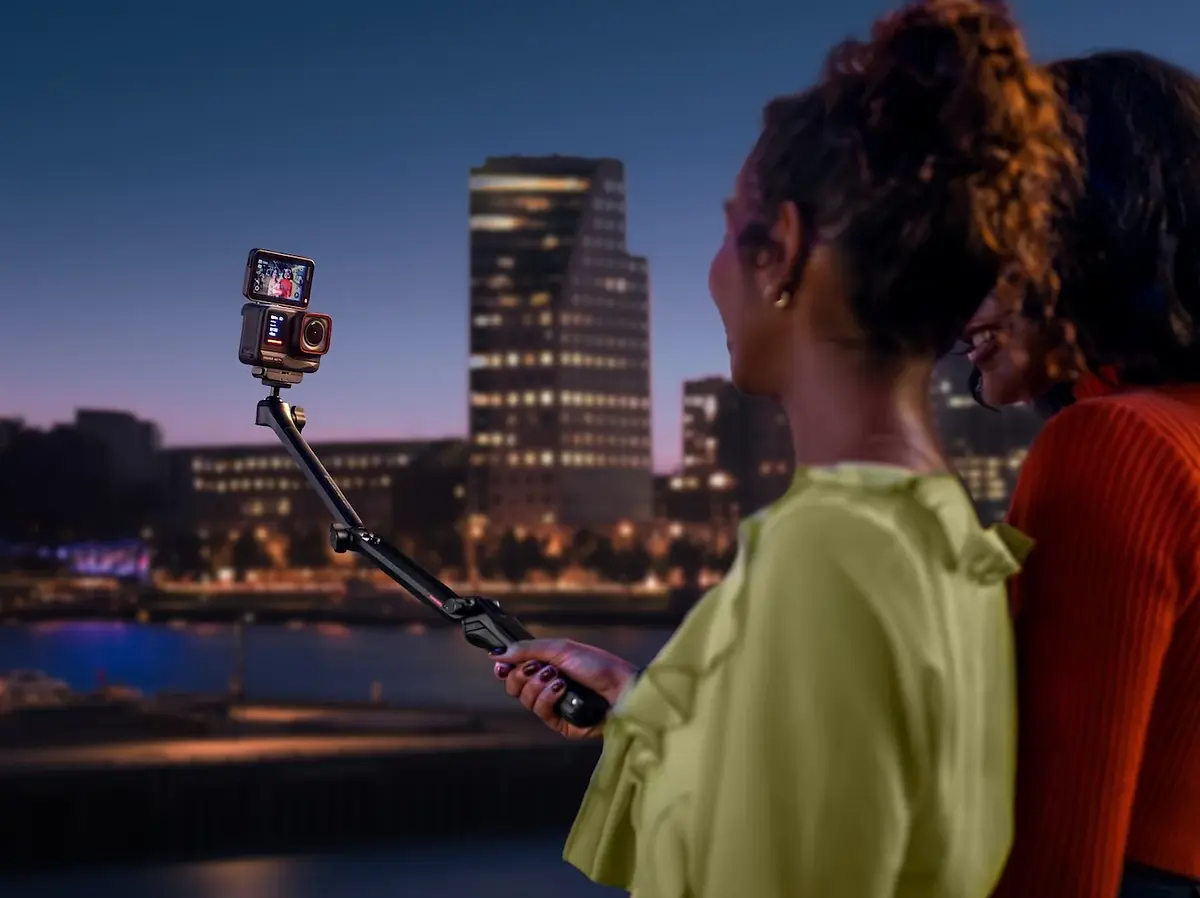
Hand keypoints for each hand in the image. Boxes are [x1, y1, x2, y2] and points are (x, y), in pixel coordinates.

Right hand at [491, 639, 638, 738]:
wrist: (622, 688)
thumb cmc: (598, 665)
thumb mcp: (561, 648)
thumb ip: (527, 649)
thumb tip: (497, 652)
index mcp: (547, 668)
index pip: (515, 671)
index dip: (506, 669)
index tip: (501, 664)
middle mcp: (548, 688)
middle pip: (515, 687)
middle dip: (522, 675)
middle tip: (537, 668)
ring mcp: (554, 707)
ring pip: (526, 701)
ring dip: (538, 686)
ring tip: (558, 677)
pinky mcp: (561, 724)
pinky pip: (541, 713)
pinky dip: (548, 698)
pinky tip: (561, 689)